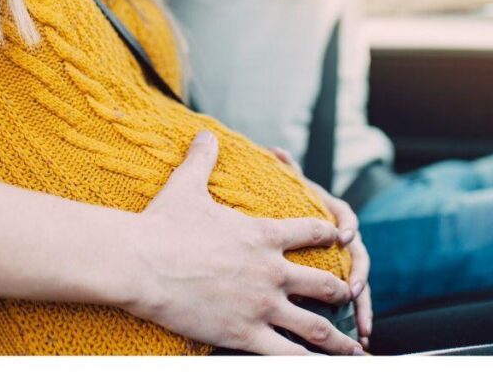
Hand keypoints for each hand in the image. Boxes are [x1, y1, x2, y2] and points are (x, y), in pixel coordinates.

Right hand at [127, 131, 364, 354]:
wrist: (140, 262)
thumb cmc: (162, 224)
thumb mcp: (187, 185)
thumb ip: (203, 159)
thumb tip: (205, 133)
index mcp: (263, 235)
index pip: (312, 231)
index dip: (330, 235)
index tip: (343, 239)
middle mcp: (272, 271)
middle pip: (323, 282)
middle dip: (339, 290)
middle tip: (349, 295)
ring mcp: (262, 305)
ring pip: (314, 325)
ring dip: (336, 337)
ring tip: (353, 347)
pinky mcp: (244, 334)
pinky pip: (286, 355)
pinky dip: (307, 364)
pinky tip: (321, 369)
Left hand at [269, 147, 372, 349]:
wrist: (290, 226)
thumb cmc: (287, 204)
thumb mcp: (288, 188)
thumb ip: (286, 170)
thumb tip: (278, 150)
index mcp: (331, 214)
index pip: (345, 216)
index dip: (345, 225)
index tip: (341, 235)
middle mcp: (342, 239)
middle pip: (358, 255)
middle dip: (358, 273)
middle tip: (353, 288)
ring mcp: (342, 261)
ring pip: (359, 283)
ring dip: (362, 304)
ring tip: (361, 326)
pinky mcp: (338, 281)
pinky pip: (351, 300)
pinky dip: (357, 316)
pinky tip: (358, 335)